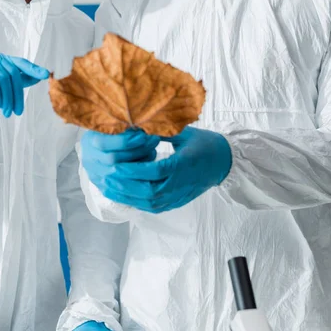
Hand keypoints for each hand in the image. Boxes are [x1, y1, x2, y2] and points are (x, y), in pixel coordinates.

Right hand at [0, 53, 48, 129]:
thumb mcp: (6, 89)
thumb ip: (21, 81)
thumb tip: (39, 77)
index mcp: (5, 61)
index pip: (23, 64)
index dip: (34, 69)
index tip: (46, 75)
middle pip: (13, 75)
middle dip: (17, 95)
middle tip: (18, 112)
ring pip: (3, 79)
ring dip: (7, 98)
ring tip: (8, 113)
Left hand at [84, 127, 231, 212]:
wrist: (223, 163)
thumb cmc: (204, 144)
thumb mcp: (184, 133)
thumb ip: (161, 131)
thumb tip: (137, 124)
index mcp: (182, 165)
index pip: (154, 171)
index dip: (133, 170)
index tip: (115, 163)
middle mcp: (179, 184)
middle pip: (148, 191)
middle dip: (125, 185)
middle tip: (106, 175)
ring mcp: (178, 196)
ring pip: (148, 202)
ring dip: (127, 196)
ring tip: (109, 186)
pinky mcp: (175, 202)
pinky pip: (152, 207)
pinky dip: (135, 202)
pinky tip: (122, 195)